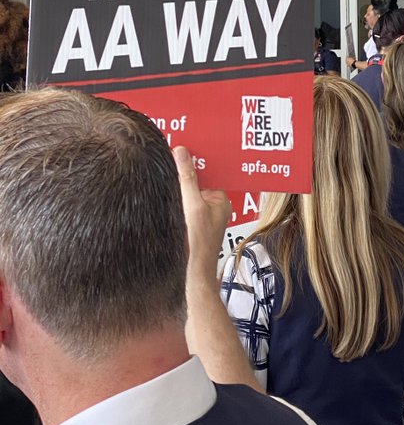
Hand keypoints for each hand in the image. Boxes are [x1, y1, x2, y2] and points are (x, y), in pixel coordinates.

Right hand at [173, 146, 231, 277]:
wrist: (190, 278)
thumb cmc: (198, 248)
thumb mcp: (192, 206)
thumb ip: (187, 178)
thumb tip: (182, 153)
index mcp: (220, 199)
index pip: (207, 170)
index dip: (194, 159)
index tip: (180, 146)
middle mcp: (212, 206)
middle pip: (196, 179)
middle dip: (184, 170)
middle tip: (169, 153)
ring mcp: (200, 215)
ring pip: (187, 191)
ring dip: (176, 184)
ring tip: (163, 170)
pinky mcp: (189, 223)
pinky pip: (181, 203)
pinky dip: (172, 197)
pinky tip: (162, 194)